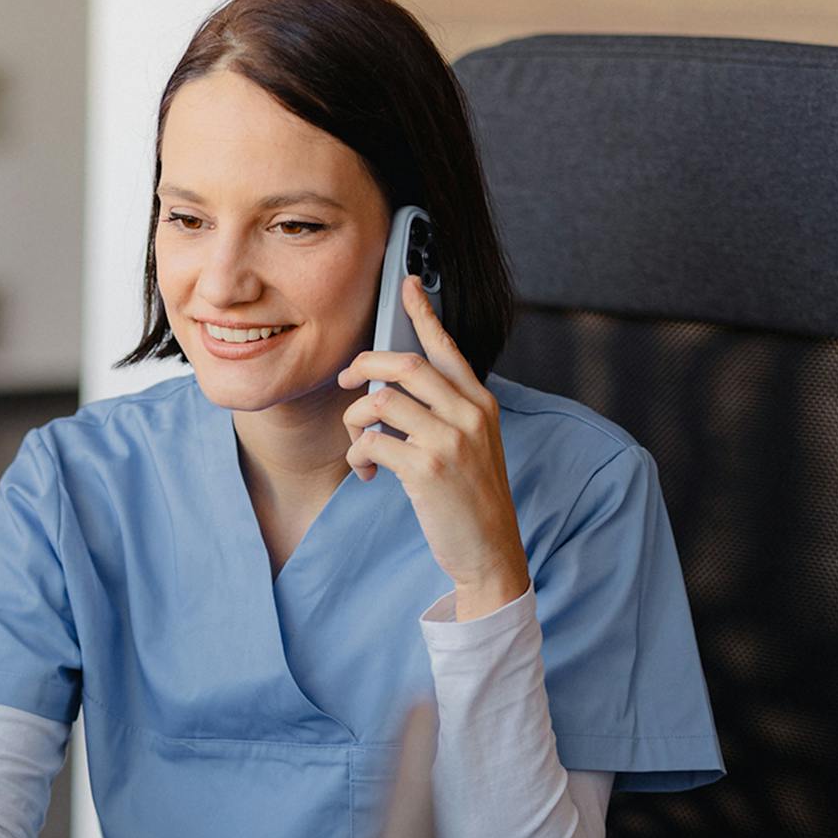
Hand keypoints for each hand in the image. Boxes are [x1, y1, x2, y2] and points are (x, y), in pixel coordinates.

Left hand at [338, 276, 529, 619]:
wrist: (490, 551)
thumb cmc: (472, 499)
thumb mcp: (473, 445)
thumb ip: (446, 412)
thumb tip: (394, 389)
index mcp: (480, 403)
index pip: (447, 347)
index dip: (423, 313)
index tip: (406, 285)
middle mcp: (469, 414)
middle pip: (405, 363)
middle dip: (365, 364)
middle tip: (347, 379)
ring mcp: (450, 440)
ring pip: (381, 401)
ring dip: (355, 421)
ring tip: (359, 446)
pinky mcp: (428, 469)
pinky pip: (373, 442)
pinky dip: (358, 455)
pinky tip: (365, 473)